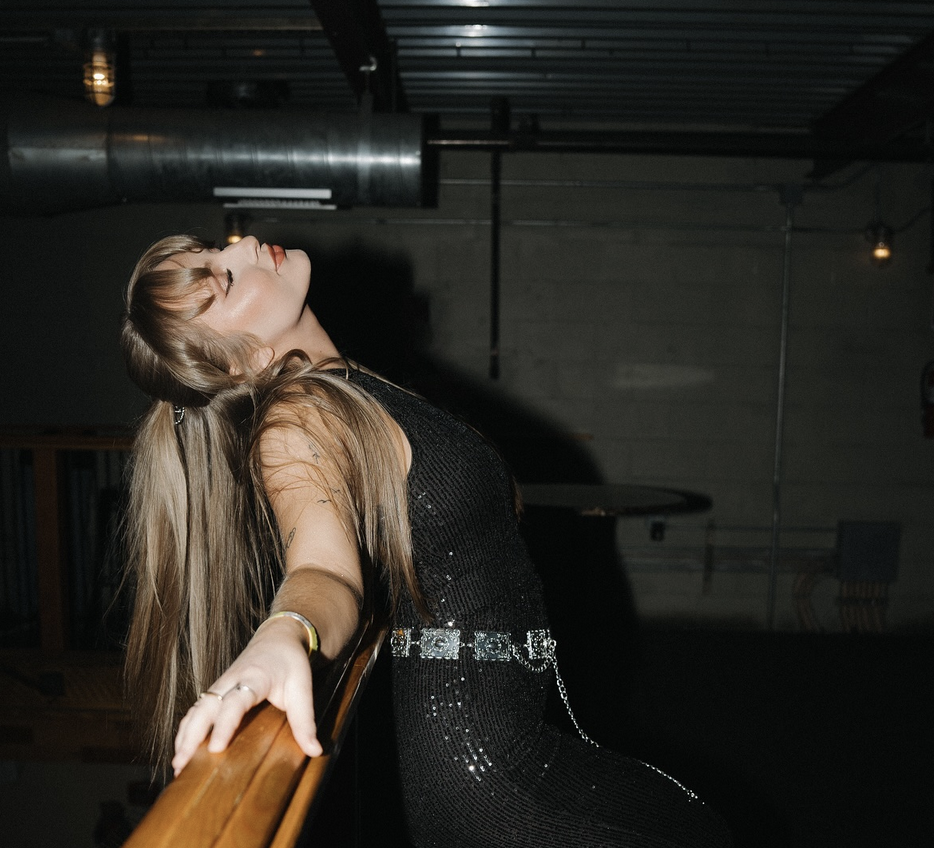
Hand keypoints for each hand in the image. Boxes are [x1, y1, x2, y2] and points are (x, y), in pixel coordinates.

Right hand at [171, 618, 322, 775]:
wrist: (278, 637)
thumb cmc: (290, 661)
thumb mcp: (302, 688)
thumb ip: (305, 720)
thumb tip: (314, 750)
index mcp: (253, 677)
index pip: (235, 702)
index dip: (224, 725)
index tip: (215, 749)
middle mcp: (230, 681)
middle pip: (205, 707)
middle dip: (191, 735)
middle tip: (182, 764)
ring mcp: (220, 686)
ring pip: (195, 709)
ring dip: (184, 735)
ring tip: (177, 765)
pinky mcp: (216, 692)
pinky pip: (196, 710)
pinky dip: (186, 729)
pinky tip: (182, 750)